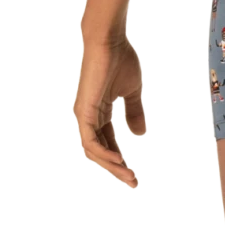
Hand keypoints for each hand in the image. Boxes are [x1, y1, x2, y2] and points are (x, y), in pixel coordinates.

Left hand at [75, 35, 147, 186]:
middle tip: (133, 183)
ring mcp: (84, 114)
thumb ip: (134, 112)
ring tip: (129, 176)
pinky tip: (119, 161)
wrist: (109, 41)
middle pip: (99, 151)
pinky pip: (91, 140)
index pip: (107, 143)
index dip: (120, 159)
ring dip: (112, 165)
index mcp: (98, 112)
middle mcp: (88, 117)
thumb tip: (140, 134)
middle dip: (116, 168)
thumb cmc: (120, 60)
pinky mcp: (84, 111)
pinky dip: (104, 153)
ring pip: (94, 150)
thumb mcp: (132, 92)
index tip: (135, 174)